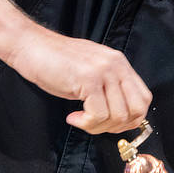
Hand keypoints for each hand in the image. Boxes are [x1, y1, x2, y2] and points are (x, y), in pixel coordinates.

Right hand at [5, 24, 151, 132]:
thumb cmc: (55, 62)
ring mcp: (103, 71)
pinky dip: (86, 123)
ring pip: (117, 115)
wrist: (29, 46)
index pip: (144, 98)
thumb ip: (109, 89)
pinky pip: (98, 114)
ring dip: (98, 126)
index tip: (112, 124)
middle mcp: (116, 65)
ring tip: (81, 120)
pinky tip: (73, 117)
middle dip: (117, 126)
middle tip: (96, 125)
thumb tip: (121, 117)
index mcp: (119, 63)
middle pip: (136, 110)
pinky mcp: (88, 79)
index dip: (132, 119)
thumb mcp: (90, 72)